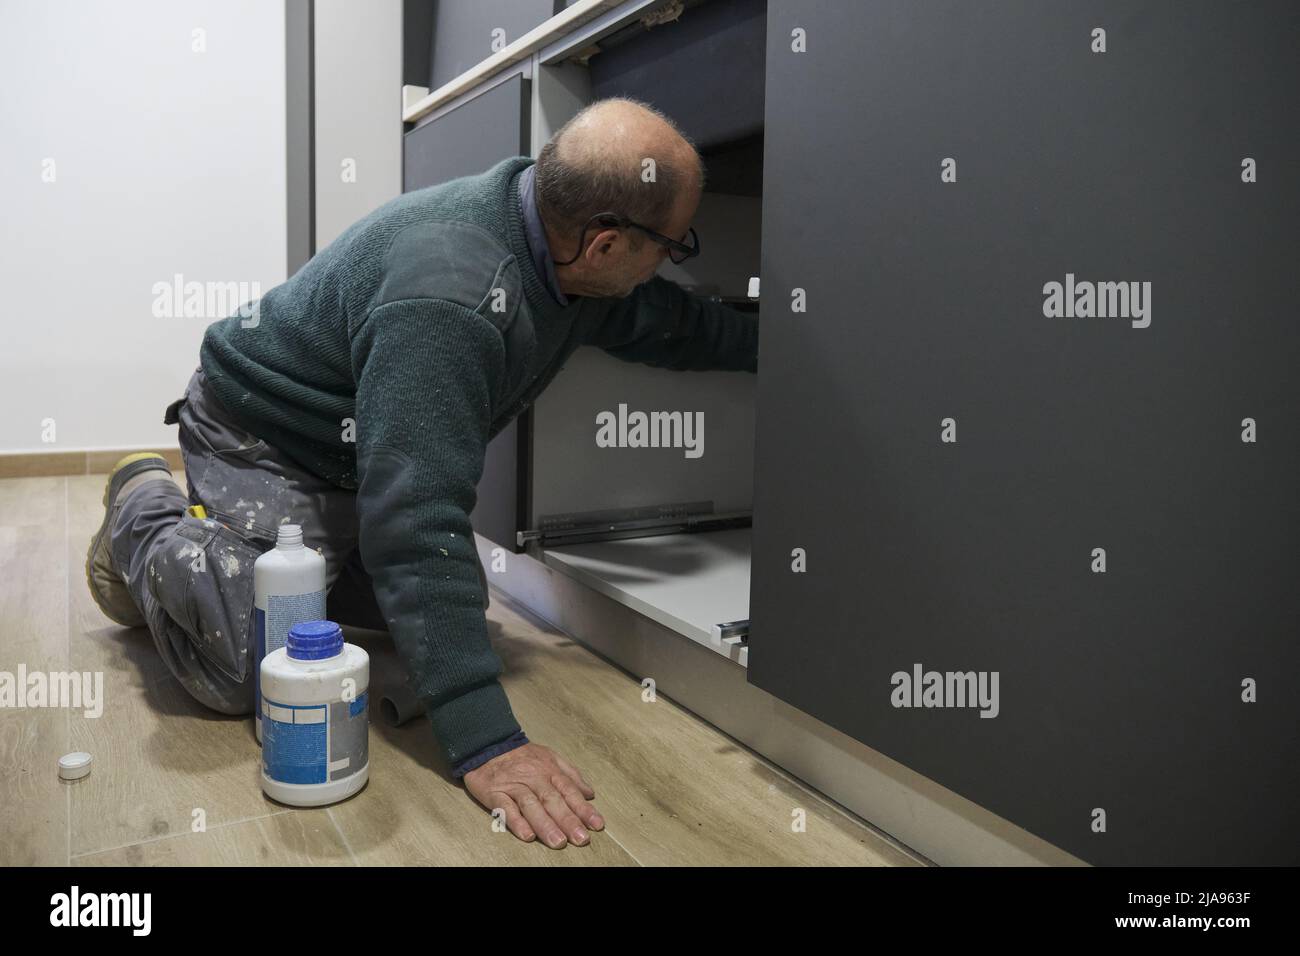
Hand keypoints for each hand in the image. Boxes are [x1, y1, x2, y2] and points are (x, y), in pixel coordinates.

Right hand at [462, 741, 603, 847]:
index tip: (597, 825)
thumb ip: (571, 775)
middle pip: (552, 800)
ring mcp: (514, 786)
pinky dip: (516, 822)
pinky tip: (527, 835)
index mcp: (549, 771)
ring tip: (558, 842)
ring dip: (545, 825)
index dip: (584, 809)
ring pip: (531, 805)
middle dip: (568, 820)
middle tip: (581, 839)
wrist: (488, 744)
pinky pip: (505, 808)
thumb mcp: (550, 757)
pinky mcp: (495, 792)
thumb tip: (590, 793)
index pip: (570, 791)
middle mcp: (534, 778)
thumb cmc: (523, 756)